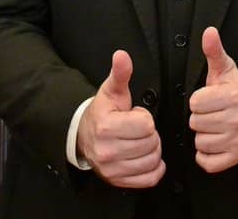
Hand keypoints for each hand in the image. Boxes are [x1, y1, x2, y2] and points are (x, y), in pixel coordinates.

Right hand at [76, 50, 165, 187]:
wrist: (83, 136)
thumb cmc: (103, 112)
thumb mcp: (111, 90)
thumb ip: (120, 73)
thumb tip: (122, 55)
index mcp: (107, 127)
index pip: (147, 125)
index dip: (145, 118)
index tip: (134, 116)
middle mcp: (107, 151)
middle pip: (152, 143)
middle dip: (150, 134)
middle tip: (138, 130)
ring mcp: (112, 169)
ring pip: (153, 160)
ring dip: (152, 150)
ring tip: (139, 141)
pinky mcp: (118, 182)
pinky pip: (150, 179)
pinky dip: (154, 168)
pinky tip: (145, 157)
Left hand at [188, 27, 237, 172]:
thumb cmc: (236, 92)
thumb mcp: (226, 70)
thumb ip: (214, 51)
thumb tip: (209, 32)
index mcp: (234, 96)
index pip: (195, 103)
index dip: (199, 101)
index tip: (211, 99)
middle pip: (195, 123)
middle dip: (201, 118)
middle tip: (214, 113)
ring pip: (200, 142)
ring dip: (204, 136)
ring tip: (217, 127)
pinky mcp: (235, 158)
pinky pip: (206, 162)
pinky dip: (207, 155)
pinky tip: (216, 142)